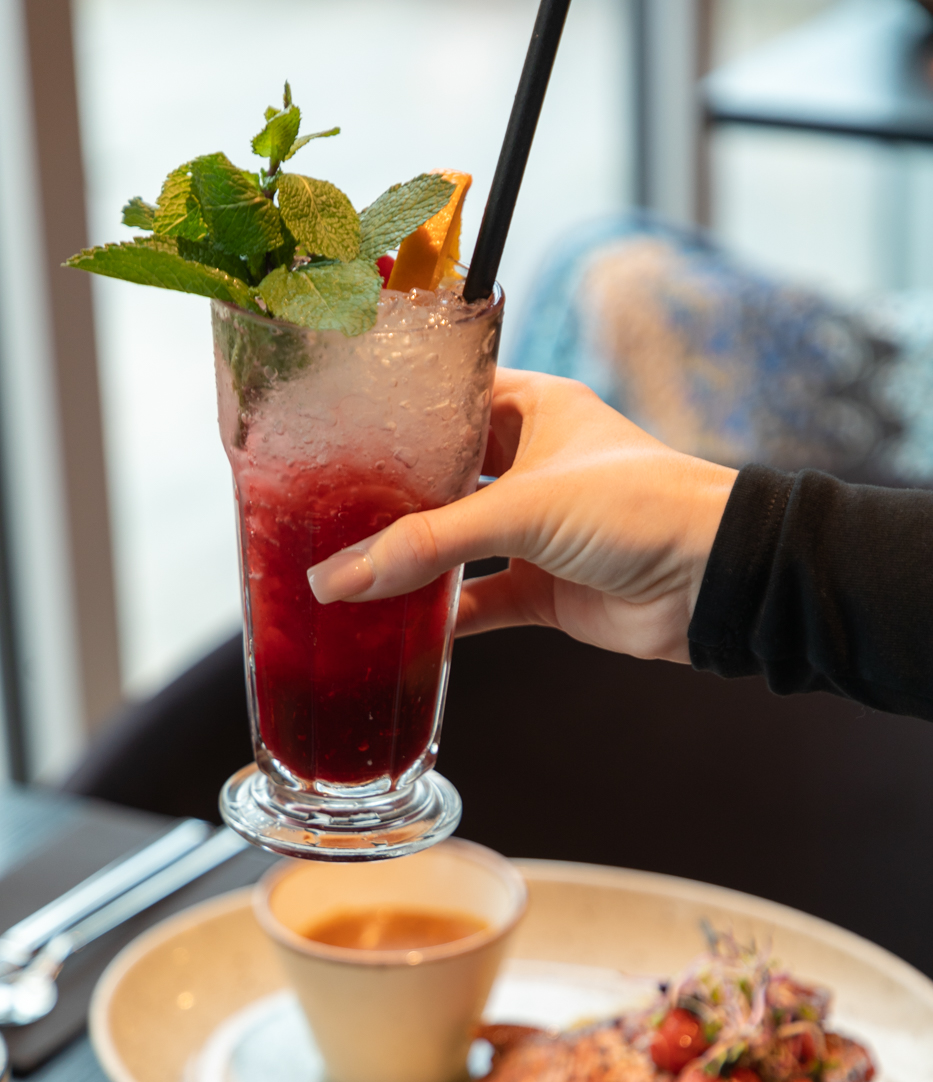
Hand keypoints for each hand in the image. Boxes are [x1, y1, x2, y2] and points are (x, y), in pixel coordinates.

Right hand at [307, 369, 737, 663]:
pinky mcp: (543, 589)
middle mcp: (532, 465)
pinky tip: (394, 625)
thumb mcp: (525, 507)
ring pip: (455, 544)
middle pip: (442, 476)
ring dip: (410, 561)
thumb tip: (341, 577)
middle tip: (324, 504)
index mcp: (535, 410)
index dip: (396, 412)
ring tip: (343, 566)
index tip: (335, 428)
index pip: (449, 396)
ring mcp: (536, 531)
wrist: (715, 583)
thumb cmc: (644, 506)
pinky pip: (477, 602)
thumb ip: (430, 543)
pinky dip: (441, 617)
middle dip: (390, 495)